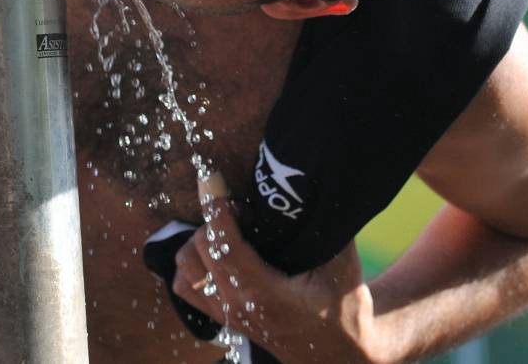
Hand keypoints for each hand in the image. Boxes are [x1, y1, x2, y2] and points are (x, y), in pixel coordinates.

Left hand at [172, 197, 380, 362]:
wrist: (338, 353)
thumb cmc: (343, 308)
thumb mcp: (343, 266)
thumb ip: (325, 227)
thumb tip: (310, 184)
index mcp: (266, 294)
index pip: (224, 246)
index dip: (216, 210)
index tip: (215, 181)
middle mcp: (238, 306)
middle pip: (202, 248)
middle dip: (216, 219)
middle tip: (245, 211)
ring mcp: (225, 314)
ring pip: (186, 264)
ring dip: (200, 239)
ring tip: (230, 230)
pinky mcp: (220, 317)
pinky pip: (184, 285)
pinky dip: (192, 263)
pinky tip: (217, 252)